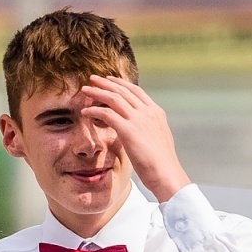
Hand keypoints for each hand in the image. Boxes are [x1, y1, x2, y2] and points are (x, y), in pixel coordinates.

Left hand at [79, 75, 190, 201]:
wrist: (166, 173)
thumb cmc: (161, 163)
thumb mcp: (157, 139)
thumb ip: (148, 129)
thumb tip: (138, 128)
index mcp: (156, 112)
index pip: (136, 91)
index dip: (121, 84)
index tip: (109, 80)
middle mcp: (148, 112)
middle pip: (123, 90)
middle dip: (106, 82)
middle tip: (93, 78)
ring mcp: (139, 120)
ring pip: (114, 98)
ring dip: (97, 92)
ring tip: (85, 90)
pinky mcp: (128, 130)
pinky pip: (106, 114)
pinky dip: (94, 110)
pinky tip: (85, 112)